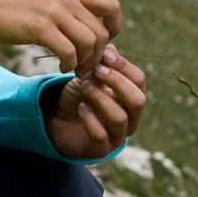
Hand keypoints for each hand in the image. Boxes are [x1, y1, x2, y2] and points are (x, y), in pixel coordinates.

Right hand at [0, 0, 121, 76]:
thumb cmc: (12, 10)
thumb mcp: (46, 2)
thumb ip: (68, 11)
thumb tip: (90, 32)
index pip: (112, 7)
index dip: (114, 29)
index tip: (101, 44)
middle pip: (102, 33)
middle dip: (98, 56)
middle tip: (86, 68)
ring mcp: (54, 11)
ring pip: (90, 43)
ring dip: (85, 63)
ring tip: (73, 69)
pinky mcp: (41, 27)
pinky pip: (69, 51)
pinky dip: (69, 64)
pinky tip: (61, 66)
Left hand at [46, 44, 145, 158]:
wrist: (58, 123)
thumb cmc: (79, 98)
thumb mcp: (89, 78)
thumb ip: (101, 65)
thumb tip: (110, 46)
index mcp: (130, 99)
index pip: (139, 81)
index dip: (124, 66)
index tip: (104, 54)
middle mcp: (130, 119)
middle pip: (138, 100)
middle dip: (117, 82)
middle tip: (96, 70)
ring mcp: (116, 137)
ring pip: (119, 118)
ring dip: (101, 98)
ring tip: (84, 86)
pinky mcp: (100, 150)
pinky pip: (101, 136)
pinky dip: (90, 120)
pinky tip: (80, 107)